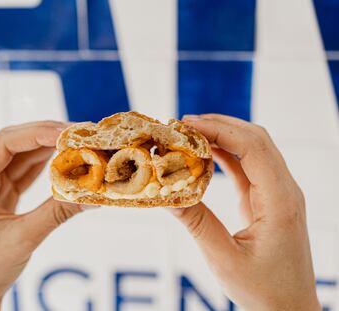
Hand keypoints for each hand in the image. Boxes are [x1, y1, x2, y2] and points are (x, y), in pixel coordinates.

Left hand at [0, 121, 88, 310]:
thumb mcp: (24, 237)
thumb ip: (58, 212)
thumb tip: (93, 196)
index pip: (4, 144)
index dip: (37, 134)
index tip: (68, 133)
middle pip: (14, 143)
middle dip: (47, 135)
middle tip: (79, 133)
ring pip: (22, 155)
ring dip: (49, 147)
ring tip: (77, 142)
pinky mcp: (2, 192)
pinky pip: (26, 171)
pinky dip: (47, 164)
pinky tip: (65, 158)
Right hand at [172, 114, 319, 310]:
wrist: (289, 307)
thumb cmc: (264, 290)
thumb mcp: (224, 259)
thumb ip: (197, 224)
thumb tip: (165, 195)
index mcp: (280, 201)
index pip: (254, 148)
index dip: (220, 130)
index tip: (188, 125)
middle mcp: (283, 190)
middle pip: (256, 139)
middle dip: (220, 125)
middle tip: (184, 124)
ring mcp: (277, 192)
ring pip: (253, 148)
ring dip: (222, 136)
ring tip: (190, 133)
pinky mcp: (266, 199)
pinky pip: (247, 166)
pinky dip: (225, 154)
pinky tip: (204, 152)